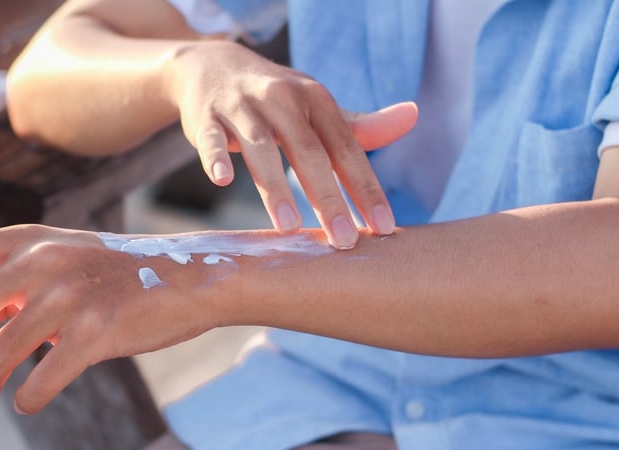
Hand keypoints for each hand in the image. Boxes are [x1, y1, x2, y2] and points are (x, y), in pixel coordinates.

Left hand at [0, 225, 214, 413]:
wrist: (193, 277)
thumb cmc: (126, 274)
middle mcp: (44, 261)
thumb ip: (17, 282)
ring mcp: (70, 295)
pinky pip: (40, 379)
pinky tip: (29, 398)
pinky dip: (27, 397)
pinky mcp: (96, 331)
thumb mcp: (67, 261)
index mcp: (33, 238)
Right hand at [170, 41, 417, 248]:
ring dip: (275, 187)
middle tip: (342, 240)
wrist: (214, 66)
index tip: (383, 228)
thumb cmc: (276, 98)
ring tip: (290, 227)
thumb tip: (413, 116)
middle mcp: (282, 98)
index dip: (365, 189)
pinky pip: (210, 138)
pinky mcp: (205, 116)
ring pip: (260, 147)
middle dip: (327, 198)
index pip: (347, 149)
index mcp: (316, 100)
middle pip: (308, 152)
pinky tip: (223, 179)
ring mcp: (242, 105)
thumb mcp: (317, 106)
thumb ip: (360, 124)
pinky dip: (216, 156)